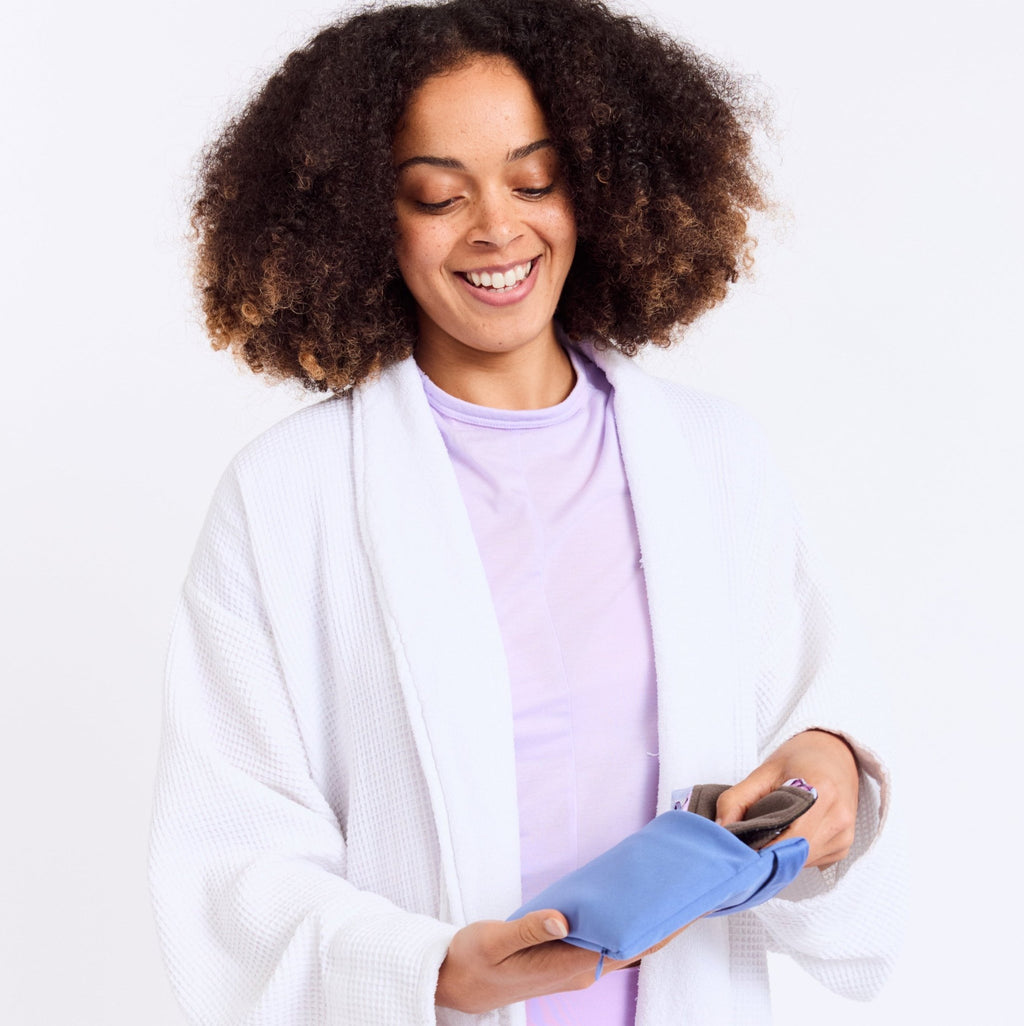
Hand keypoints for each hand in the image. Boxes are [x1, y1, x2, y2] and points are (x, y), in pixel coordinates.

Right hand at [435, 909, 678, 1012]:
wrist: (455, 985)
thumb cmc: (473, 961)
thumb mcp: (495, 940)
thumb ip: (528, 927)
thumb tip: (563, 918)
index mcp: (570, 966)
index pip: (627, 946)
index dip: (659, 927)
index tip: (684, 903)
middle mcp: (580, 971)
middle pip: (634, 946)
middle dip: (663, 921)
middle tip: (688, 887)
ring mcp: (575, 968)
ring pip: (623, 946)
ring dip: (646, 922)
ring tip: (667, 891)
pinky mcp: (566, 961)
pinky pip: (606, 943)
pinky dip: (624, 925)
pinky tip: (628, 906)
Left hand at [715, 730, 858, 868]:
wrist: (834, 755)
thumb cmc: (798, 759)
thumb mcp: (763, 772)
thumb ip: (737, 799)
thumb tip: (721, 829)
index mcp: (822, 792)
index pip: (789, 837)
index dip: (761, 847)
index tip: (740, 847)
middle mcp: (839, 818)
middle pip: (795, 854)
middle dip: (767, 852)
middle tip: (747, 841)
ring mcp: (844, 836)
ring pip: (802, 861)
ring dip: (781, 854)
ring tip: (768, 833)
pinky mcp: (843, 847)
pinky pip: (812, 861)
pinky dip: (794, 853)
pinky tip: (787, 834)